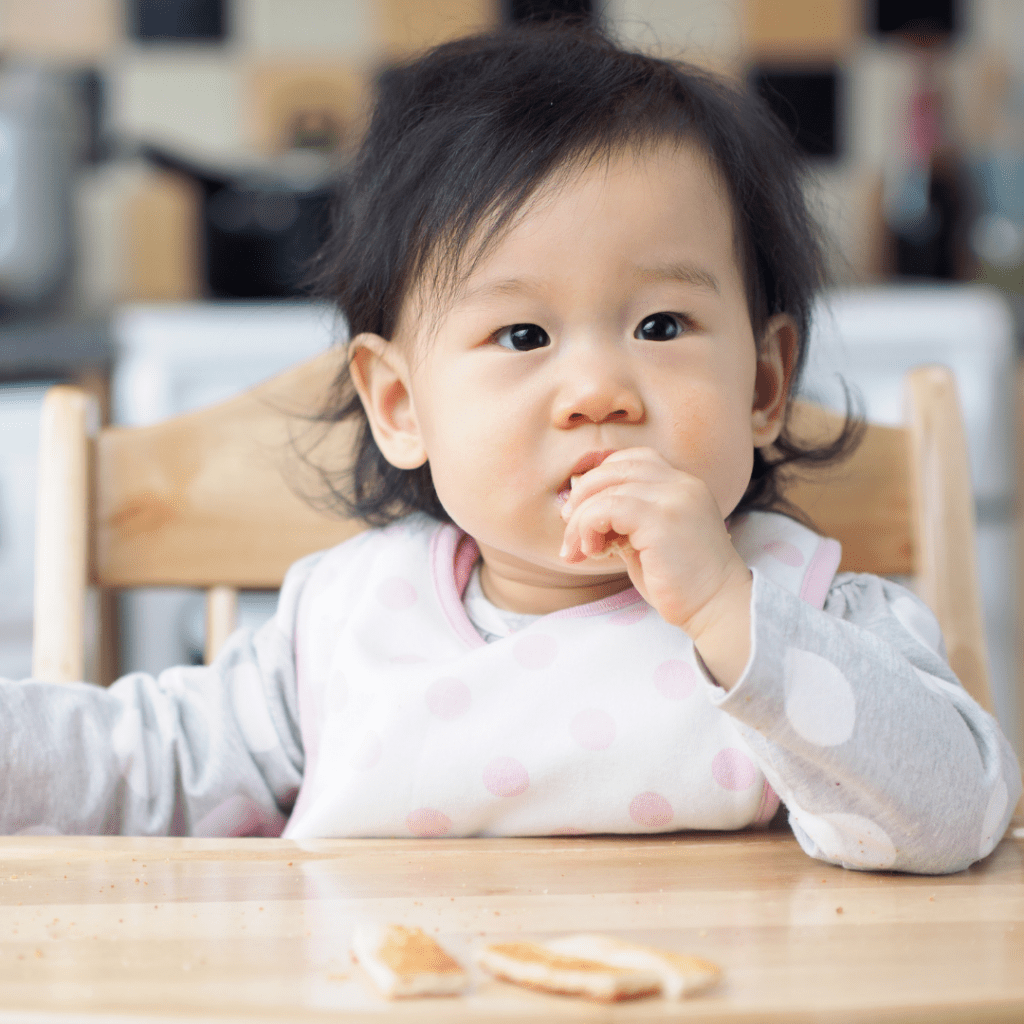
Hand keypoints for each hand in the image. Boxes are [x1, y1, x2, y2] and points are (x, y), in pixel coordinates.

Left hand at [559, 448, 752, 687]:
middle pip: (614, 468)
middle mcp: (681, 483)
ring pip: (605, 488)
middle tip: (570, 532)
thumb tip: (578, 509)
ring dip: (579, 520)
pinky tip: (592, 550)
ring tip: (578, 549)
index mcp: (683, 485)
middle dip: (582, 497)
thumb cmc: (679, 583)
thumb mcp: (647, 540)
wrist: (717, 607)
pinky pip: (606, 509)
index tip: (583, 513)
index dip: (600, 480)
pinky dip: (587, 527)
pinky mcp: (662, 519)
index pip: (631, 460)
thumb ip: (623, 519)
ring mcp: (674, 497)